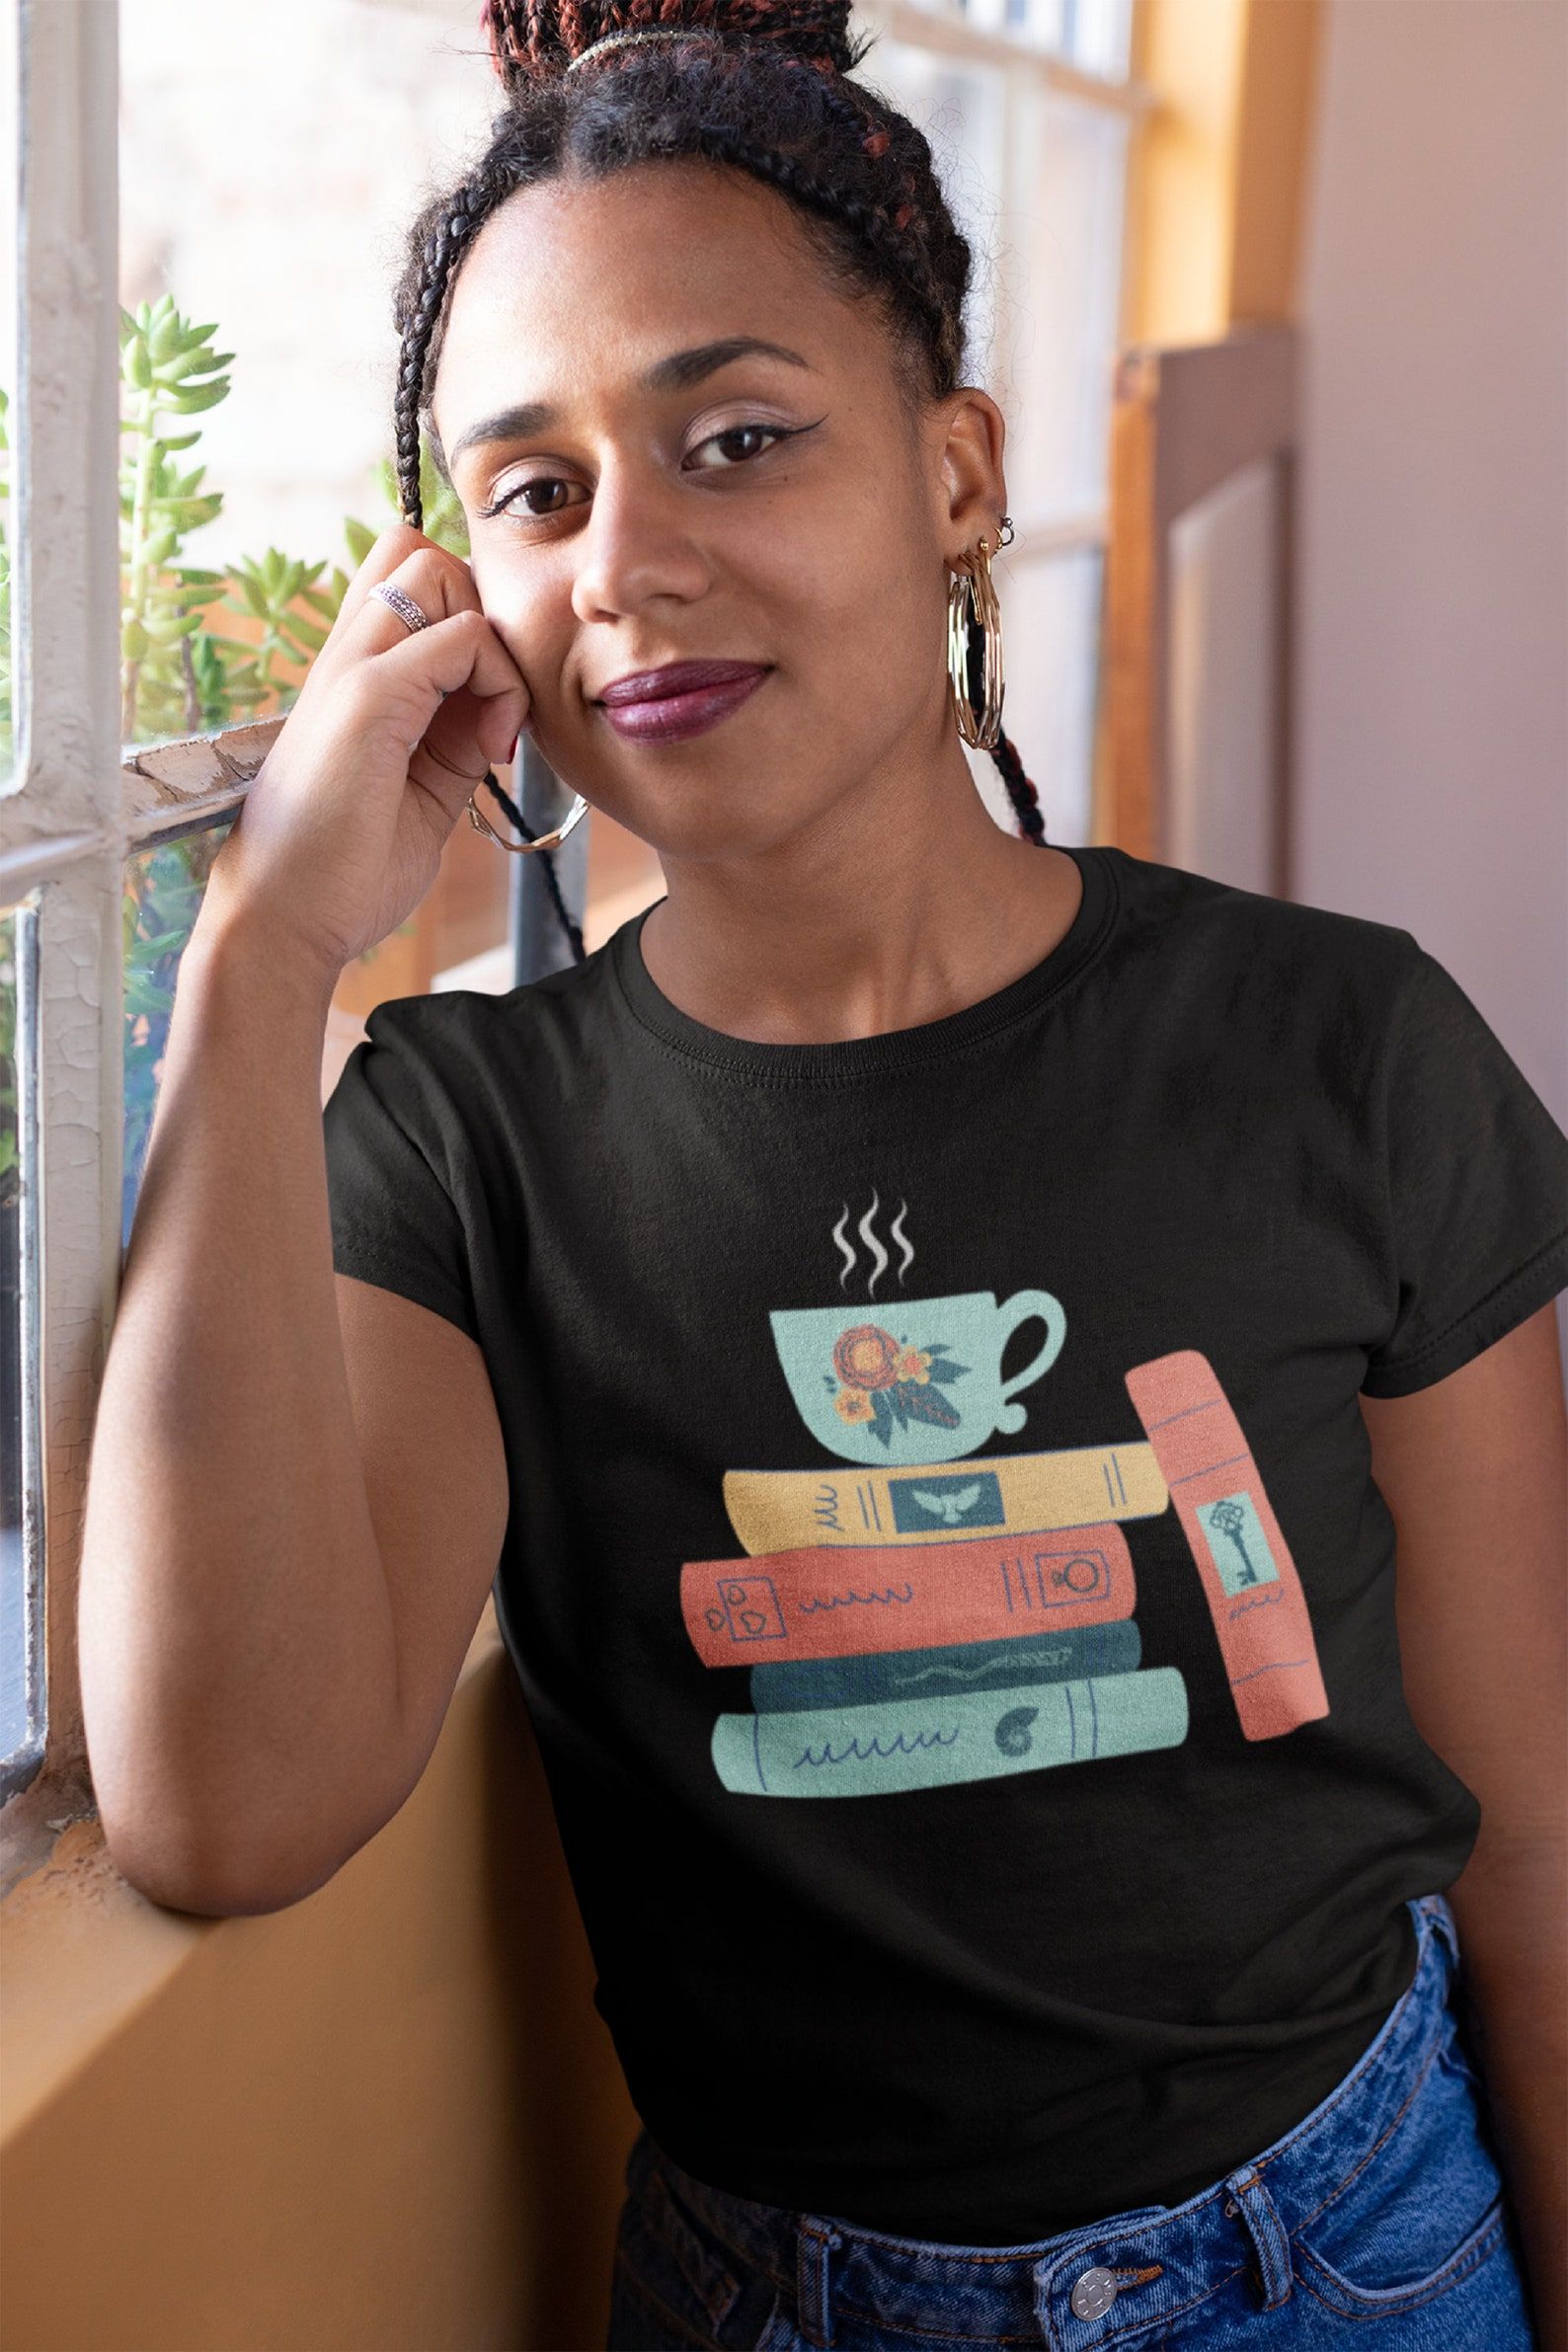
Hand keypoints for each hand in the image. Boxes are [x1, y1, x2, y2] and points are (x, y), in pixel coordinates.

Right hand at [196, 524, 528, 979]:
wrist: (283, 922)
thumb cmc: (343, 870)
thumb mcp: (423, 791)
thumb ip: (457, 741)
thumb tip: (503, 710)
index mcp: (353, 675)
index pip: (413, 583)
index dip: (470, 627)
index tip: (492, 717)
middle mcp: (345, 657)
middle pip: (419, 551)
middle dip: (480, 610)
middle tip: (493, 699)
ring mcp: (350, 669)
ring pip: (435, 568)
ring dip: (490, 639)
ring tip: (494, 726)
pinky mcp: (366, 696)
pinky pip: (458, 635)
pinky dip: (498, 681)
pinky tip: (493, 748)